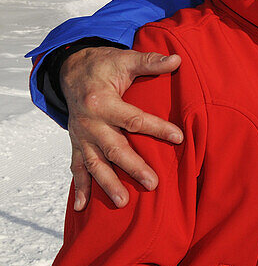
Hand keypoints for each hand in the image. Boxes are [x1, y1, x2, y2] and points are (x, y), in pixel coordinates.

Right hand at [61, 47, 182, 209]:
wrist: (71, 71)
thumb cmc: (103, 66)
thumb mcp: (125, 59)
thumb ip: (150, 62)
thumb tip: (177, 59)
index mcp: (102, 102)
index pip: (133, 119)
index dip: (157, 128)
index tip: (178, 137)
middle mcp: (89, 123)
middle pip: (113, 148)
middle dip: (133, 167)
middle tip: (153, 183)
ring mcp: (81, 136)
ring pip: (94, 164)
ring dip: (107, 184)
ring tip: (123, 202)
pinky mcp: (77, 144)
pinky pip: (77, 167)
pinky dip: (79, 187)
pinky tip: (82, 207)